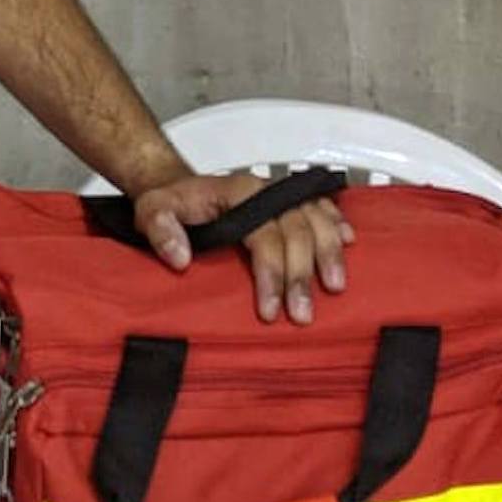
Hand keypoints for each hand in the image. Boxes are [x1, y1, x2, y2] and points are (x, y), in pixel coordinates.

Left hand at [128, 171, 354, 324]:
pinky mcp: (289, 201)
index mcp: (237, 191)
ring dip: (329, 253)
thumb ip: (161, 231)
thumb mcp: (151, 213)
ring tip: (334, 287)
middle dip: (301, 276)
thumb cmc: (170, 203)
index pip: (263, 234)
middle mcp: (264, 191)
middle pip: (296, 231)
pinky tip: (349, 243)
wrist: (179, 187)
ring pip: (317, 220)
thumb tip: (180, 257)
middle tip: (301, 314)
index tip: (268, 309)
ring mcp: (280, 194)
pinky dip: (337, 225)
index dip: (270, 272)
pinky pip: (322, 207)